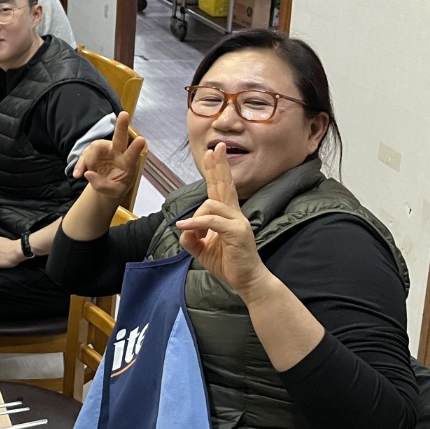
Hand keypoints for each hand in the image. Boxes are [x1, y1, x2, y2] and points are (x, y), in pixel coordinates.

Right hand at [72, 111, 144, 205]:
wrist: (106, 185)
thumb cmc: (115, 187)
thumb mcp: (112, 192)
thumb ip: (101, 185)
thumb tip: (88, 174)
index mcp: (127, 164)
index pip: (132, 155)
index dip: (135, 148)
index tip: (141, 140)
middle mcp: (117, 152)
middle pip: (119, 137)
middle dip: (121, 126)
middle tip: (124, 114)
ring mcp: (105, 150)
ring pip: (94, 147)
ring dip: (87, 161)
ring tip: (81, 175)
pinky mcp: (94, 151)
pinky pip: (84, 154)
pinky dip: (79, 164)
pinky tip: (77, 174)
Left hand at [175, 142, 269, 300]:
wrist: (247, 281)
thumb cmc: (228, 263)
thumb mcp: (201, 249)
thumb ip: (190, 237)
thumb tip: (182, 229)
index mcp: (227, 215)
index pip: (221, 188)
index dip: (216, 170)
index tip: (212, 153)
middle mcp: (235, 214)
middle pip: (225, 185)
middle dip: (218, 166)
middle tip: (215, 147)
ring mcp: (238, 222)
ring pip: (210, 205)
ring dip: (194, 218)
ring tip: (189, 233)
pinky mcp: (236, 232)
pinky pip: (211, 221)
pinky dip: (196, 222)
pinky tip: (184, 227)